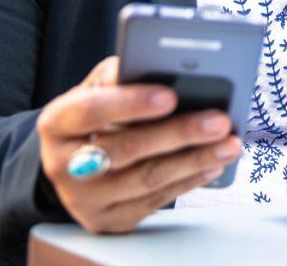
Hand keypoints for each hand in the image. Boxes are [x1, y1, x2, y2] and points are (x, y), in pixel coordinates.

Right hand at [37, 56, 241, 232]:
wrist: (74, 157)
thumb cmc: (97, 109)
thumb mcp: (99, 85)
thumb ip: (124, 74)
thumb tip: (168, 67)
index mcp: (57, 122)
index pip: (90, 111)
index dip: (130, 104)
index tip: (170, 95)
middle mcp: (62, 164)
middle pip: (125, 150)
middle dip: (178, 134)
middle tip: (219, 120)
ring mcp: (83, 199)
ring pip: (145, 180)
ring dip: (194, 160)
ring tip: (229, 143)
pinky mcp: (107, 220)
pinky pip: (155, 201)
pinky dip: (189, 180)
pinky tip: (214, 163)